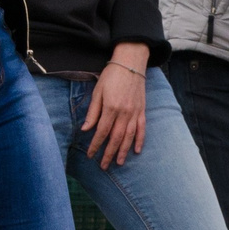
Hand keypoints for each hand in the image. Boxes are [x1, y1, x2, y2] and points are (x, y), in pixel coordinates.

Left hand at [82, 45, 149, 168]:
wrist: (131, 63)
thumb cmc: (111, 75)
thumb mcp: (97, 91)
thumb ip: (93, 112)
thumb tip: (85, 129)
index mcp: (111, 108)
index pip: (101, 132)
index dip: (95, 145)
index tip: (90, 155)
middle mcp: (124, 113)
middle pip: (115, 138)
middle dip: (108, 153)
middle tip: (103, 166)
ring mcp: (135, 112)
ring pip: (129, 137)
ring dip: (123, 151)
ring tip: (118, 163)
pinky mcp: (142, 110)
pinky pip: (142, 129)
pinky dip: (140, 140)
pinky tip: (137, 151)